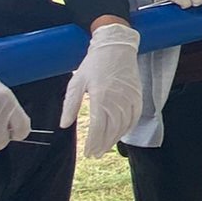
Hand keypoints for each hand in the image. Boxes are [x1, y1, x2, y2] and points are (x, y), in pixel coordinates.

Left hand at [60, 23, 141, 157]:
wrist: (117, 46)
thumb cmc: (94, 64)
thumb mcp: (77, 82)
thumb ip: (70, 105)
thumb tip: (64, 125)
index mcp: (101, 96)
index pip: (98, 128)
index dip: (93, 143)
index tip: (87, 152)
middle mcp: (117, 99)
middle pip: (112, 130)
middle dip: (103, 145)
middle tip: (95, 154)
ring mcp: (130, 97)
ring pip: (124, 125)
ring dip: (115, 139)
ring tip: (105, 147)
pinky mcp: (137, 94)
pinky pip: (135, 116)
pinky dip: (128, 128)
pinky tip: (121, 133)